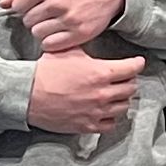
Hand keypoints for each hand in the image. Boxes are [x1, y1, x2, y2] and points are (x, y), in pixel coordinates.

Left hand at [4, 0, 124, 53]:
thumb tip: (3, 3)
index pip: (17, 5)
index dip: (22, 6)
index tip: (32, 5)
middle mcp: (57, 2)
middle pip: (27, 21)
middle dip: (33, 18)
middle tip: (46, 12)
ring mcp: (69, 19)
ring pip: (38, 34)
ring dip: (42, 30)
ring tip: (54, 21)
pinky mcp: (80, 33)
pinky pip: (51, 45)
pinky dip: (51, 41)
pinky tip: (59, 31)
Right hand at [26, 48, 145, 135]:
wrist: (28, 94)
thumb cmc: (45, 71)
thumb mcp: (67, 51)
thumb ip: (86, 48)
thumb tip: (91, 39)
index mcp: (100, 72)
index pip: (132, 69)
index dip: (137, 64)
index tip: (138, 62)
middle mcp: (103, 93)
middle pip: (130, 89)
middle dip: (129, 81)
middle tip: (124, 78)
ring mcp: (96, 111)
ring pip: (123, 107)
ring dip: (121, 100)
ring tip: (115, 95)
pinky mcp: (87, 125)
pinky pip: (110, 124)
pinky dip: (111, 118)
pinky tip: (106, 112)